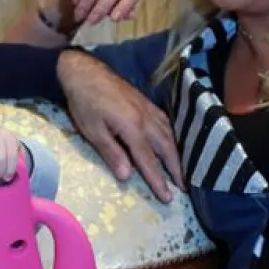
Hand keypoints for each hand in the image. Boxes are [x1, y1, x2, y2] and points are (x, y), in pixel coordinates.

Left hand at [57, 49, 181, 200]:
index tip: (167, 197)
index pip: (148, 160)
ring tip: (182, 169)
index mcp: (132, 127)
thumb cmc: (85, 103)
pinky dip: (173, 135)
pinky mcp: (146, 102)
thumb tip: (127, 177)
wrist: (84, 72)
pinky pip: (166, 122)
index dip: (158, 180)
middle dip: (176, 168)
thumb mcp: (93, 131)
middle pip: (166, 148)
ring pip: (169, 134)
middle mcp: (146, 118)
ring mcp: (148, 109)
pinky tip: (172, 141)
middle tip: (184, 186)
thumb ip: (112, 153)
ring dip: (177, 153)